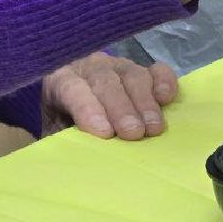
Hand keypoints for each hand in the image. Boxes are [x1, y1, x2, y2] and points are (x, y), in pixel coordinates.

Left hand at [42, 52, 178, 139]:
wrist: (74, 107)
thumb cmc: (65, 124)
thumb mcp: (56, 132)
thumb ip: (63, 139)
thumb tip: (77, 156)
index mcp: (60, 80)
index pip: (72, 89)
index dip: (88, 109)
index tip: (103, 133)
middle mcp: (89, 68)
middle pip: (105, 81)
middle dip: (121, 108)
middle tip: (133, 133)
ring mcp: (117, 65)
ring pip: (132, 75)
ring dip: (144, 102)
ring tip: (153, 128)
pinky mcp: (142, 70)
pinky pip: (156, 70)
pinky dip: (164, 82)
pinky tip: (166, 98)